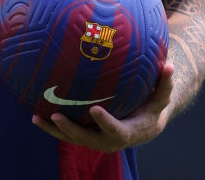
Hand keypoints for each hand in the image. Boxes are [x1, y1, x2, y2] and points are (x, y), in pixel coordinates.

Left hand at [32, 63, 174, 152]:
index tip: (95, 110)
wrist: (144, 125)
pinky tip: (34, 110)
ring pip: (72, 138)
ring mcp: (95, 139)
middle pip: (87, 139)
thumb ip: (165, 83)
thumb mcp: (161, 96)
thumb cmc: (153, 106)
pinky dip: (51, 124)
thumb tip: (170, 65)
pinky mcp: (85, 134)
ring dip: (54, 130)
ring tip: (36, 117)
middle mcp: (108, 140)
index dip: (105, 123)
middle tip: (57, 116)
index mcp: (128, 132)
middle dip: (71, 130)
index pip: (116, 131)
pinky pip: (67, 131)